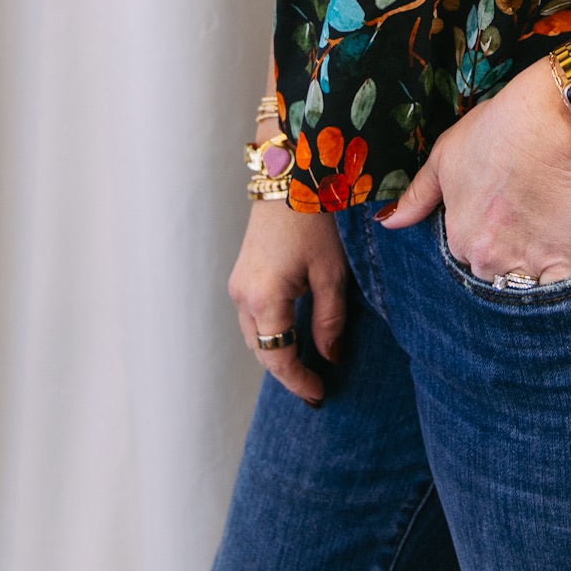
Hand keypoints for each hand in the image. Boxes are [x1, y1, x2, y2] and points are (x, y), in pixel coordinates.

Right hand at [228, 199, 347, 405]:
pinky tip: (292, 334)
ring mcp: (238, 283)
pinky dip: (270, 331)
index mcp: (264, 298)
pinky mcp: (242, 272)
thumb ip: (330, 319)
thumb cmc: (316, 219)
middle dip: (286, 371)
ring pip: (253, 334)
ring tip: (306, 367)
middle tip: (315, 388)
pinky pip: (252, 316)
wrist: (291, 173)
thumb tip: (331, 357)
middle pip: (261, 349)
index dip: (298, 381)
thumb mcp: (332, 272)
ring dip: (276, 352)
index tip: (319, 396)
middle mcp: (242, 295)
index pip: (277, 356)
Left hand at [380, 60, 570, 283]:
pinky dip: (553, 286)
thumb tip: (385, 223)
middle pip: (491, 273)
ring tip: (538, 237)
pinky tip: (556, 259)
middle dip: (500, 256)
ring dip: (525, 271)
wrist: (545, 124)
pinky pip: (553, 290)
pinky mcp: (560, 260)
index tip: (494, 215)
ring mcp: (524, 262)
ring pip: (520, 285)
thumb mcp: (443, 158)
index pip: (464, 255)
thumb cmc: (493, 132)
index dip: (479, 236)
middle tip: (518, 223)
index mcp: (457, 238)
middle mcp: (485, 258)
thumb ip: (416, 197)